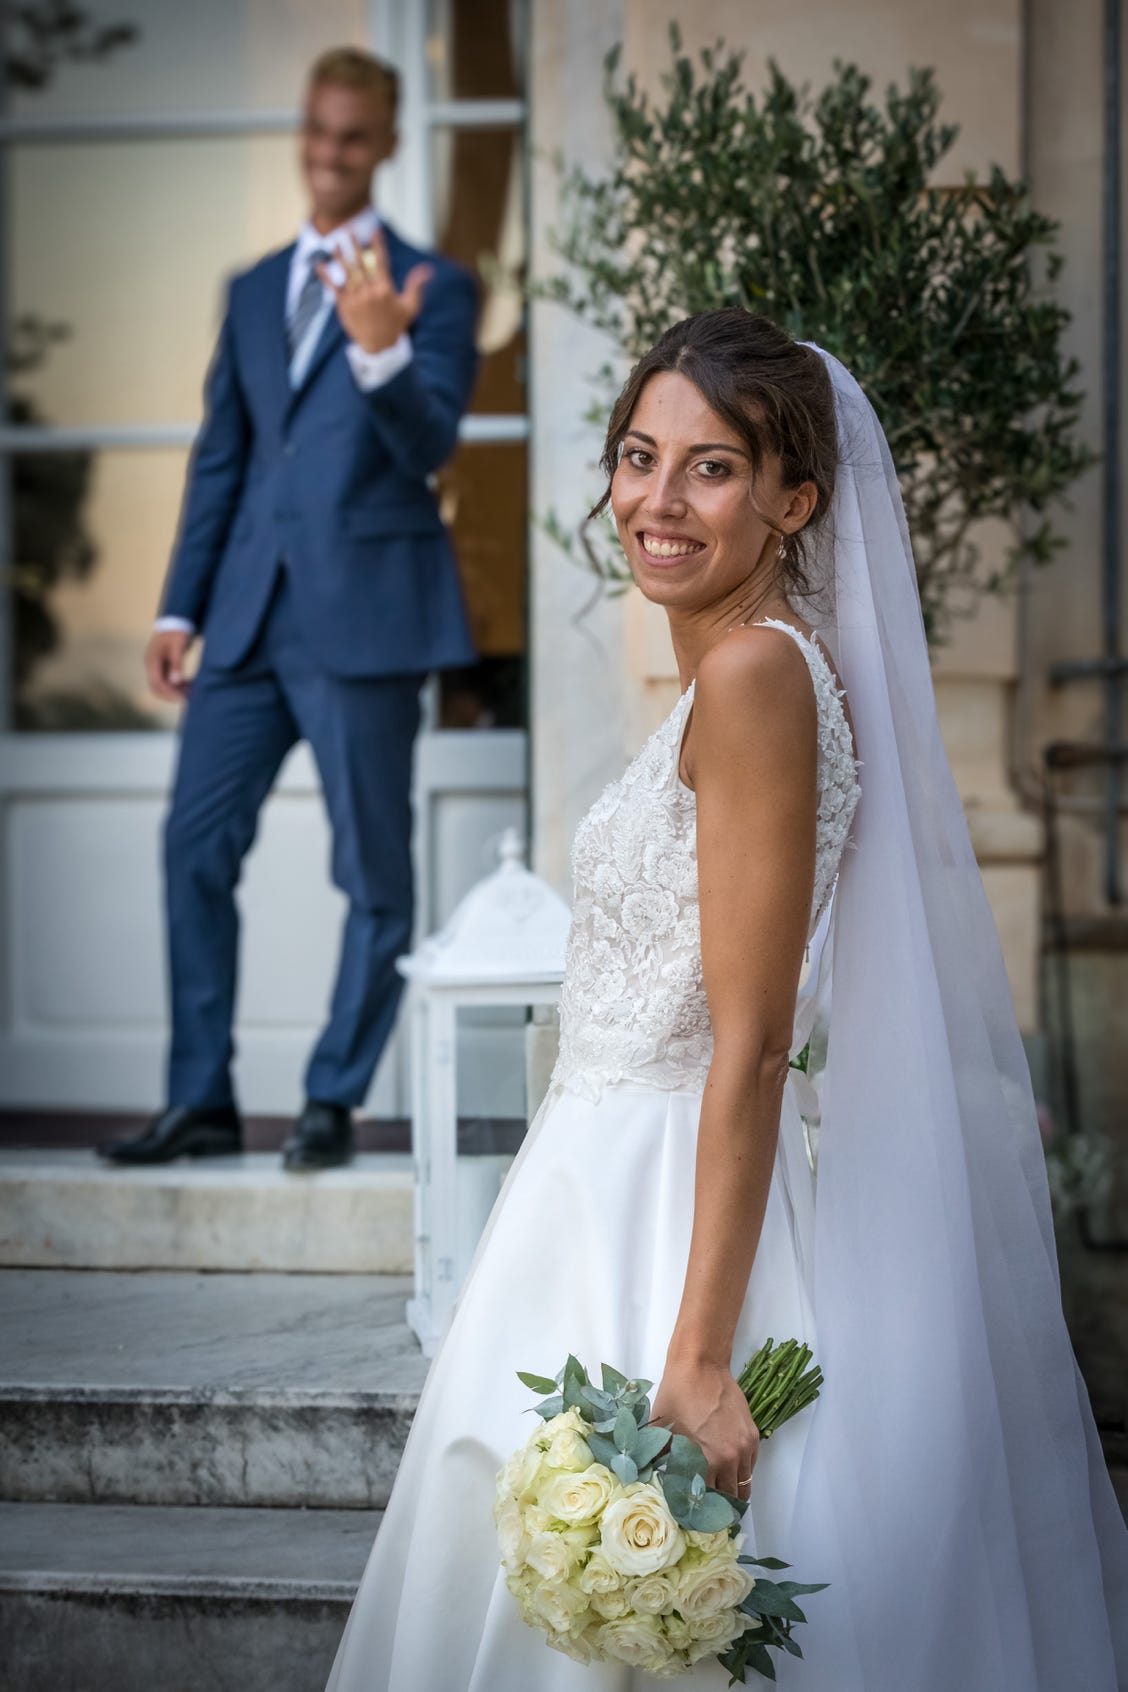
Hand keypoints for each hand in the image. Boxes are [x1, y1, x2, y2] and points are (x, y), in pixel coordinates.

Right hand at [145, 628, 194, 702]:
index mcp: (152, 660)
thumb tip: (174, 681)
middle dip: (171, 695)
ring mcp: (155, 665)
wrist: (175, 620)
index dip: (170, 693)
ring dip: (174, 691)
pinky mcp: (162, 665)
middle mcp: (151, 664)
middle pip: (156, 688)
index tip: (183, 698)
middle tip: (188, 697)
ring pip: (161, 685)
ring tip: (190, 691)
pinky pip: (166, 680)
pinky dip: (176, 685)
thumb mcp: (178, 646)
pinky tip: (188, 685)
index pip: (157, 684)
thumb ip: (176, 663)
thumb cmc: (177, 631)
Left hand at [316, 227, 431, 355]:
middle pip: (360, 263)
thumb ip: (416, 286)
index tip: (375, 230)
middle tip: (349, 230)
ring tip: (334, 243)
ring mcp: (355, 298)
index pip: (381, 261)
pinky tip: (319, 265)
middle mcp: (369, 291)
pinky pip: (333, 288)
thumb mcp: (410, 306)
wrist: (379, 347)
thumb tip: (427, 269)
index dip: (378, 245)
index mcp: (385, 288)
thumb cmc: (396, 325)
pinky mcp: (344, 306)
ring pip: (346, 273)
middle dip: (354, 246)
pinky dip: (326, 276)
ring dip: (339, 257)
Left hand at [651, 1357, 759, 1500]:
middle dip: (719, 1506)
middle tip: (708, 1511)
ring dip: (734, 1492)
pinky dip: (742, 1472)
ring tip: (722, 1496)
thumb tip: (653, 1480)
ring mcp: (744, 1447)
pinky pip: (751, 1465)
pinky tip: (730, 1472)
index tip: (694, 1515)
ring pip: (744, 1484)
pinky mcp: (752, 1435)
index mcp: (706, 1461)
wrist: (700, 1366)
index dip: (700, 1510)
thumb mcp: (662, 1431)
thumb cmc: (676, 1396)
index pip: (707, 1499)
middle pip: (729, 1497)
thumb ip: (661, 1459)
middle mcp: (730, 1459)